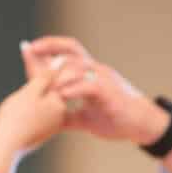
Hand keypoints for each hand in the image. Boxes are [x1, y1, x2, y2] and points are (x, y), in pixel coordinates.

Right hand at [0, 44, 69, 156]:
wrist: (5, 149)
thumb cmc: (16, 118)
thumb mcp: (31, 91)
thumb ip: (46, 75)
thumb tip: (60, 60)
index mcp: (60, 101)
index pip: (57, 74)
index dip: (43, 60)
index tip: (31, 51)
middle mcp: (59, 114)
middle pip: (51, 86)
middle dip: (39, 71)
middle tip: (25, 57)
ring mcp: (50, 125)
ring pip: (43, 99)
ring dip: (34, 86)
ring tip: (22, 82)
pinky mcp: (41, 133)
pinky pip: (38, 112)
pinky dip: (30, 103)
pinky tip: (19, 102)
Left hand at [24, 36, 170, 145]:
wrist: (141, 125)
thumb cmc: (116, 118)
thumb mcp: (86, 118)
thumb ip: (68, 115)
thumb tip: (51, 120)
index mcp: (90, 73)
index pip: (68, 52)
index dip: (50, 47)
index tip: (30, 48)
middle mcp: (96, 70)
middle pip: (71, 50)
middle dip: (49, 47)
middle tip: (30, 50)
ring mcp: (104, 78)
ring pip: (78, 66)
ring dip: (57, 73)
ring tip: (39, 79)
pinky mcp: (109, 91)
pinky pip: (89, 85)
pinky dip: (73, 89)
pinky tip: (60, 95)